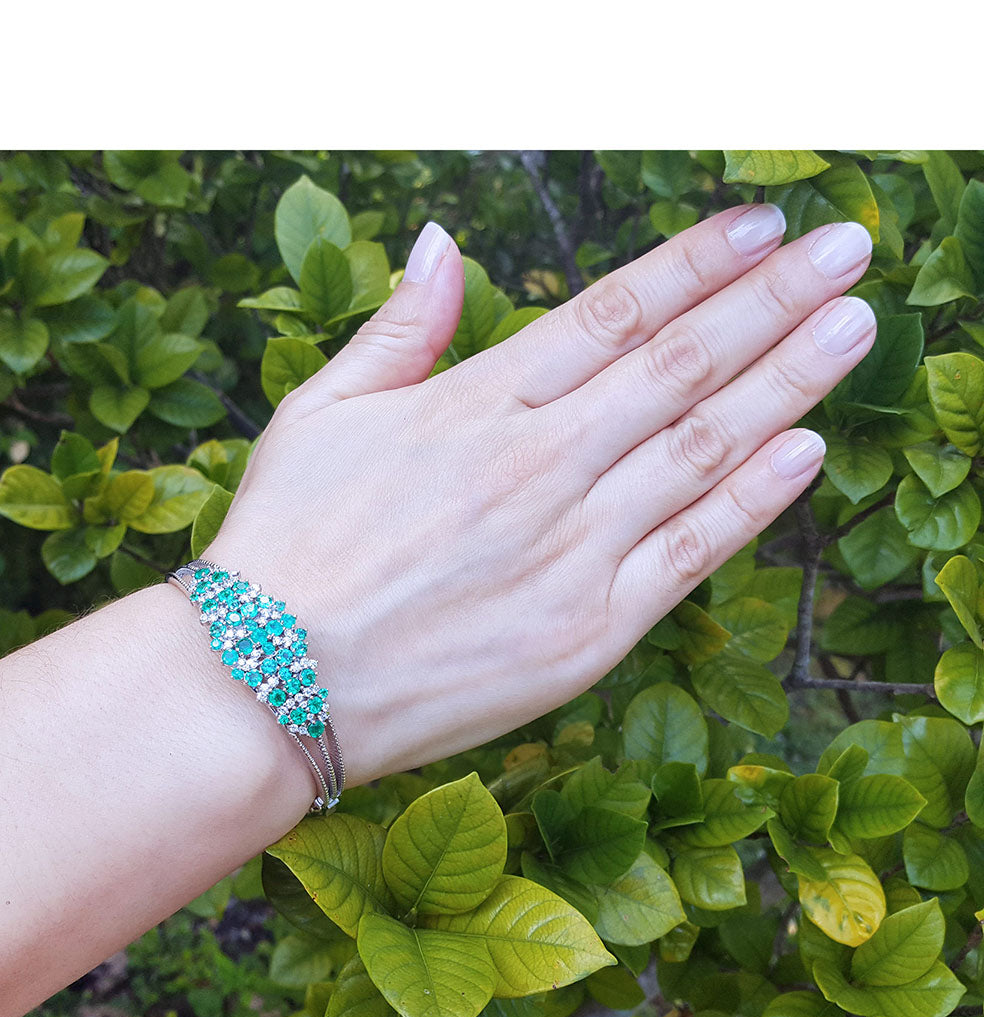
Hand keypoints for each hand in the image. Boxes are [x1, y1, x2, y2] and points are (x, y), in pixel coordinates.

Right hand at [204, 206, 876, 787]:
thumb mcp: (319, 413)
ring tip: (853, 327)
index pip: (612, 314)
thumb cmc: (284, 548)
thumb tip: (439, 243)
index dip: (695, 263)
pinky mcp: (587, 631)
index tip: (759, 226)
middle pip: (679, 367)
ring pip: (702, 449)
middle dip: (771, 302)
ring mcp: (568, 551)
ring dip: (788, 382)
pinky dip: (752, 500)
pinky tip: (805, 449)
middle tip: (845, 255)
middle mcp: (535, 467)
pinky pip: (689, 554)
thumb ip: (398, 330)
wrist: (269, 683)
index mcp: (471, 406)